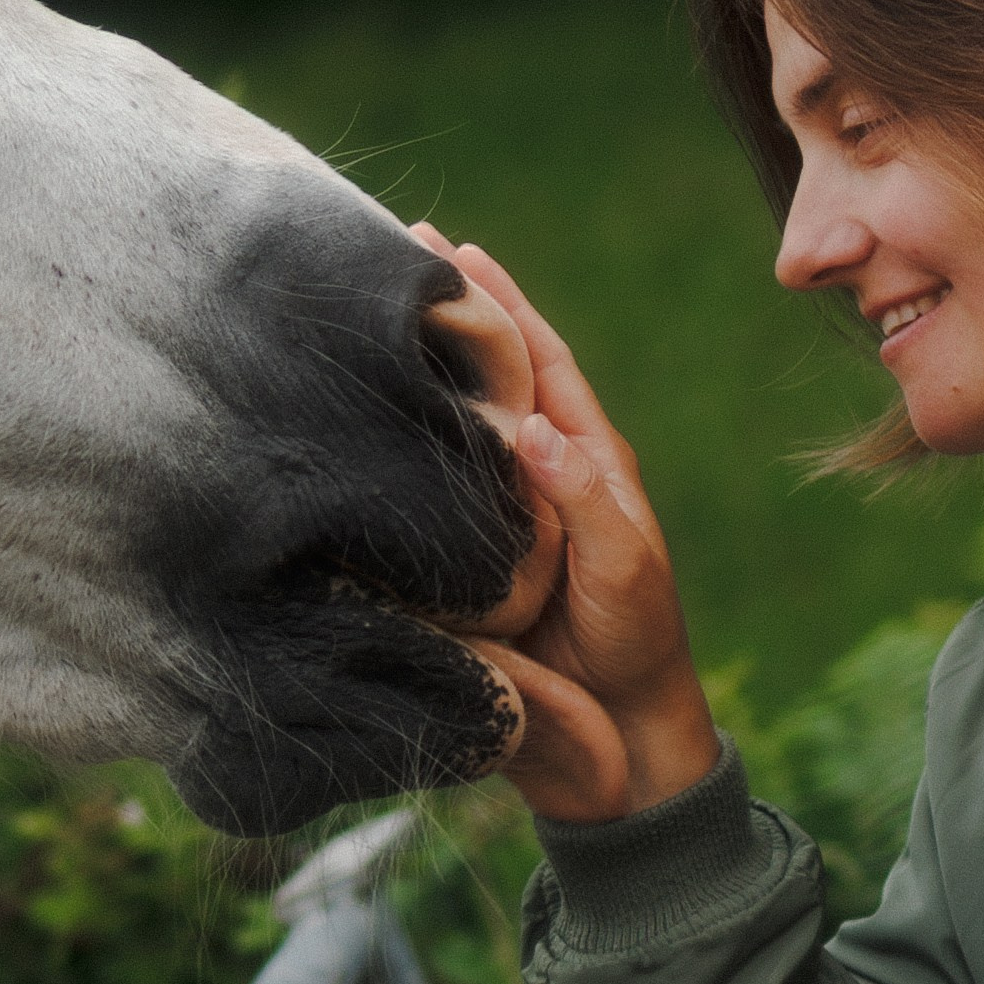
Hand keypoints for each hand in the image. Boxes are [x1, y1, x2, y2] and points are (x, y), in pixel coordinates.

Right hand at [413, 231, 721, 823]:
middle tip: (386, 254)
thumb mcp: (625, 570)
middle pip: (487, 377)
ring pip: (448, 427)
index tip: (453, 245)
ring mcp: (497, 514)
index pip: (539, 360)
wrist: (617, 738)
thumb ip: (586, 501)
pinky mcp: (465, 558)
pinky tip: (348, 430)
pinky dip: (393, 450)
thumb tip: (531, 428)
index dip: (500, 301)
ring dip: (413, 374)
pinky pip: (424, 489)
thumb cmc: (635, 646)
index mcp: (586, 459)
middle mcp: (537, 474)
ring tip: (357, 324)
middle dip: (445, 316)